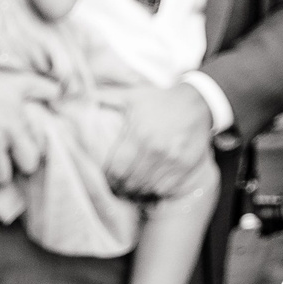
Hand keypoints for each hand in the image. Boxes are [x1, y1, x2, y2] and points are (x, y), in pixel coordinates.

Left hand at [104, 82, 215, 199]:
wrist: (197, 103)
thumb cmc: (161, 100)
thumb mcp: (133, 95)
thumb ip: (107, 96)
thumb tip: (85, 94)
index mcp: (138, 134)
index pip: (116, 168)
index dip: (109, 178)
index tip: (107, 179)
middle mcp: (154, 149)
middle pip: (130, 181)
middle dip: (121, 187)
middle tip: (118, 187)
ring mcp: (172, 159)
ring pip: (147, 187)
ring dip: (137, 190)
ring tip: (133, 188)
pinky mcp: (186, 166)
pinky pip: (165, 188)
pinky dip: (156, 190)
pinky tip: (151, 184)